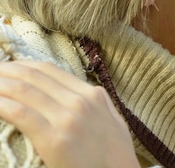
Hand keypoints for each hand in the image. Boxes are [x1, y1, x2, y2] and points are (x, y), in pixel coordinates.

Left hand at [0, 61, 139, 167]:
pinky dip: (2, 105)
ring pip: (25, 91)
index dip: (23, 66)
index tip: (8, 68)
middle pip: (34, 76)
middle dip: (6, 71)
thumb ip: (94, 104)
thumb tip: (74, 93)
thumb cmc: (115, 155)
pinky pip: (21, 113)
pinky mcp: (55, 139)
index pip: (50, 70)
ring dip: (0, 85)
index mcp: (92, 95)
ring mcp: (68, 118)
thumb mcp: (111, 120)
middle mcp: (80, 101)